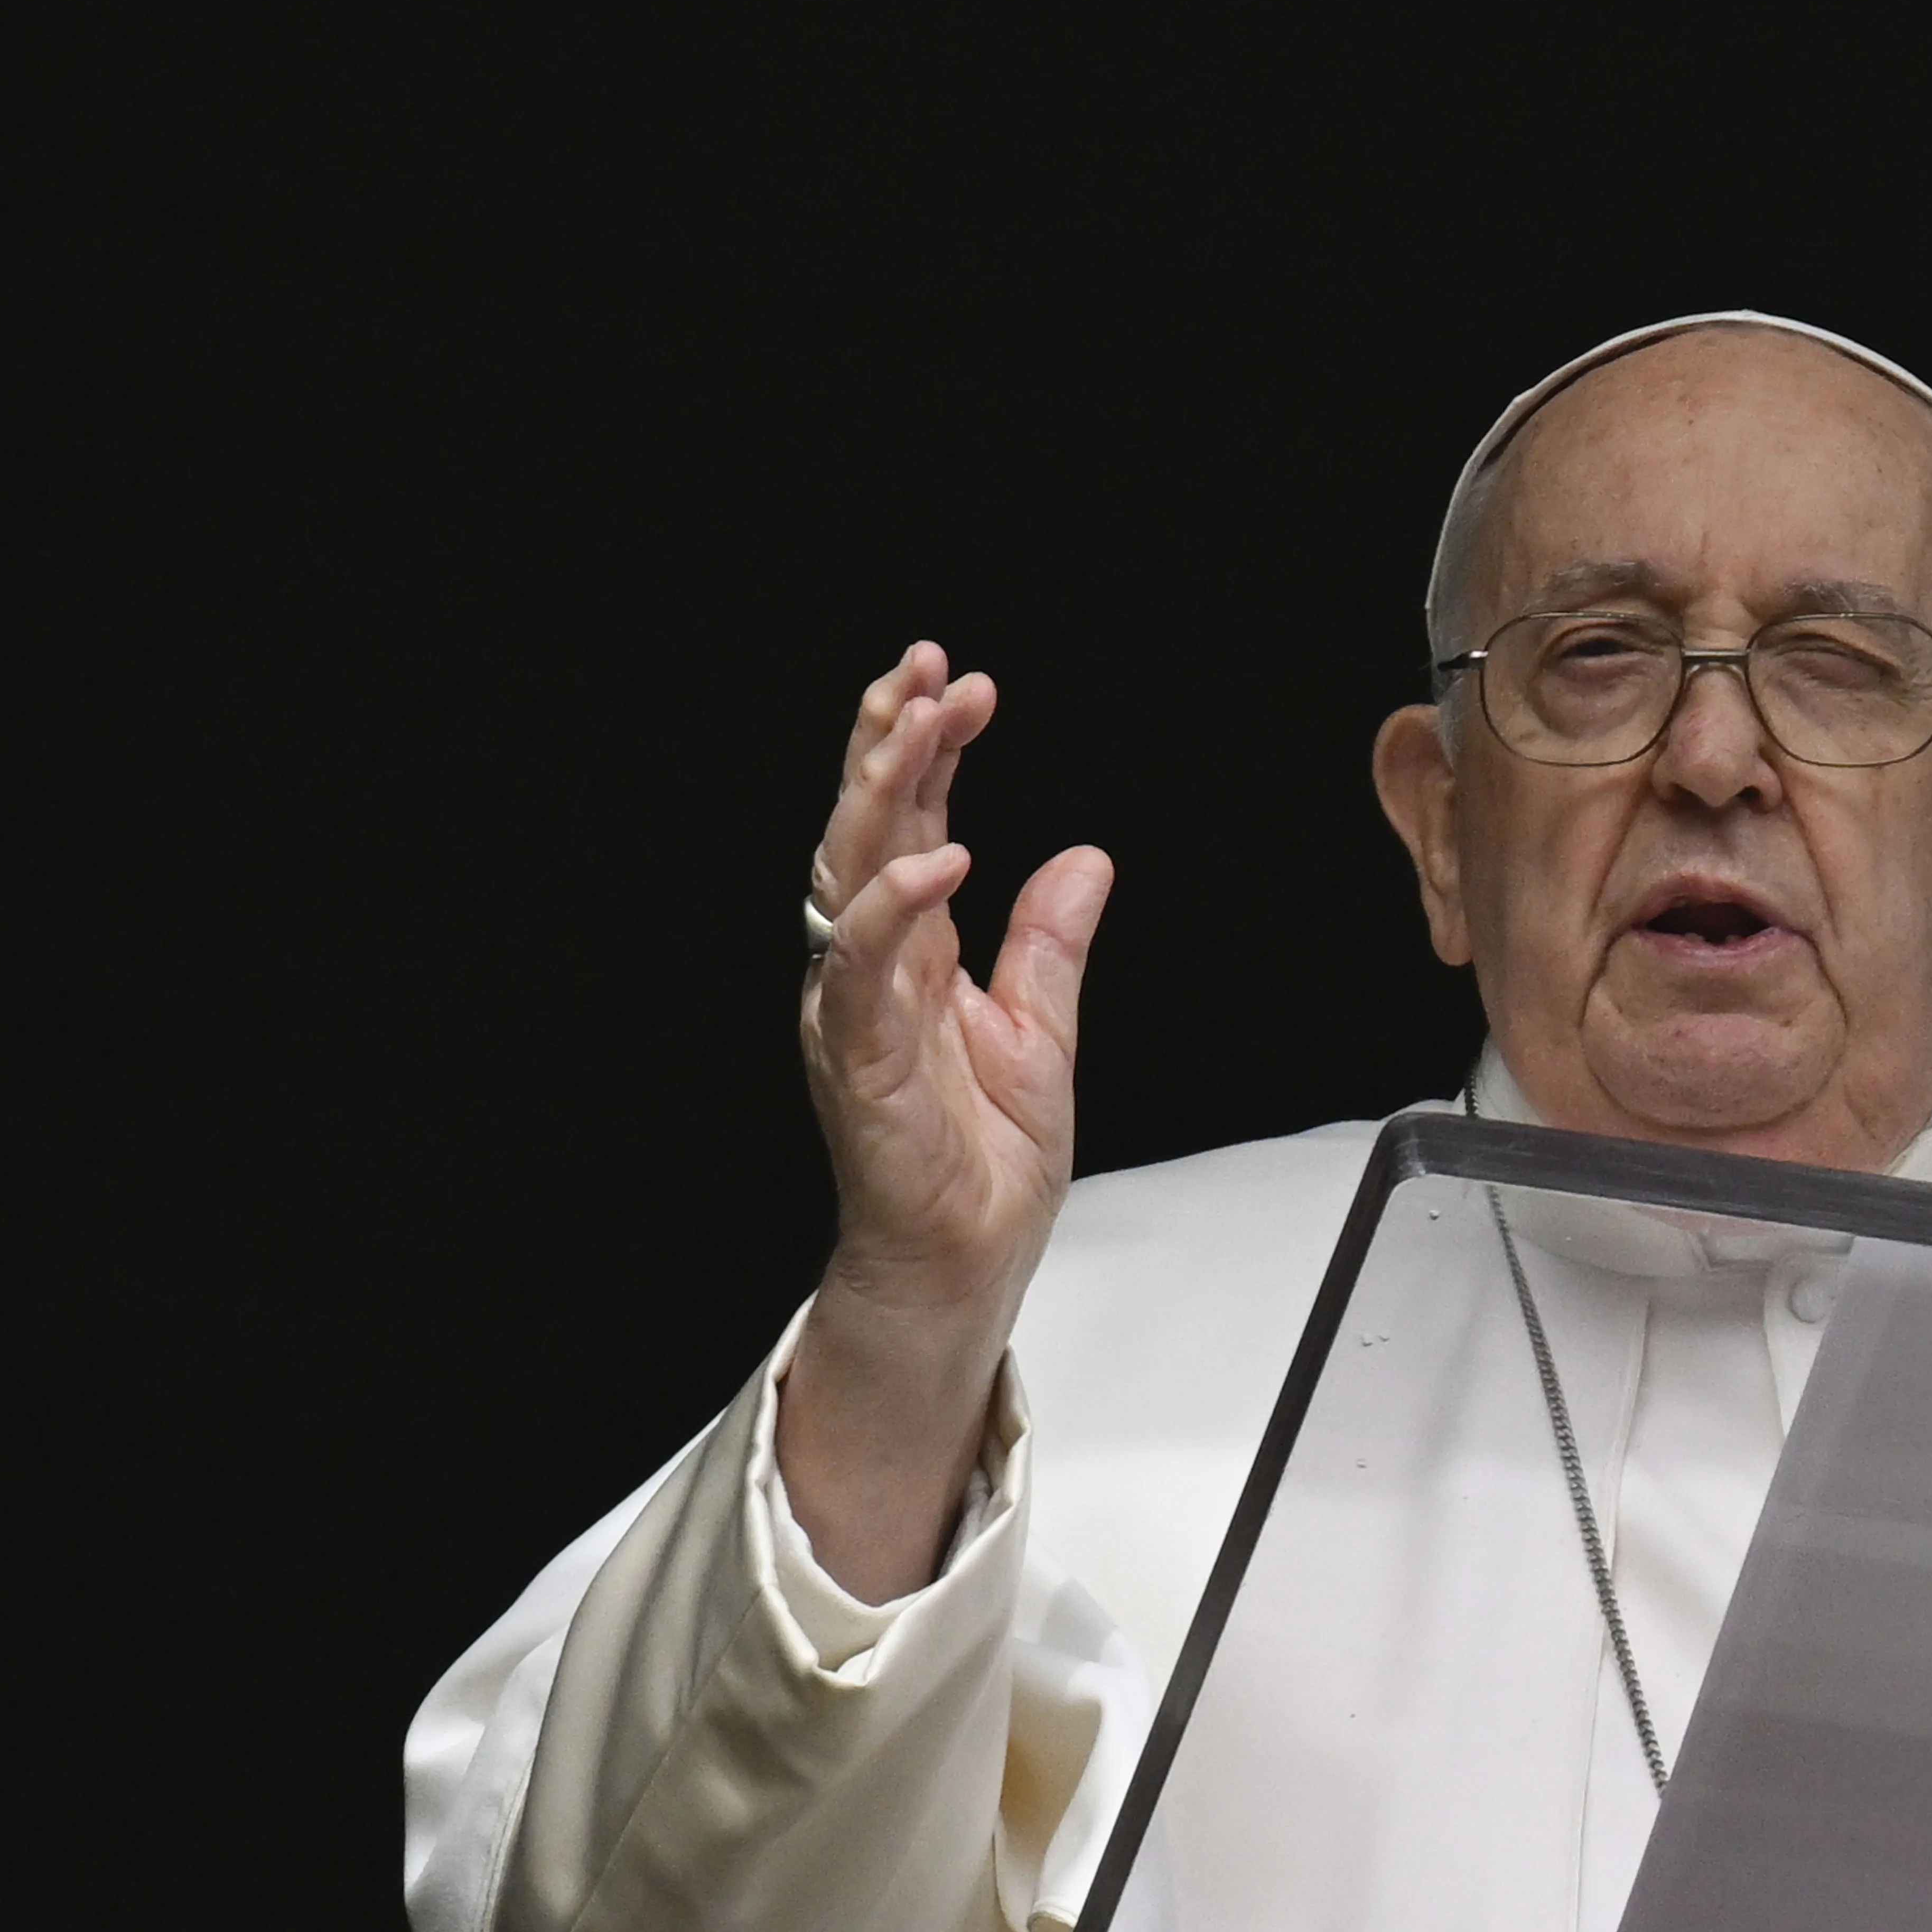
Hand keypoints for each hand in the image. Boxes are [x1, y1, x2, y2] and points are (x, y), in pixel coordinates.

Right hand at [779, 643, 1112, 1599]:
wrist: (968, 1263)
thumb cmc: (985, 1164)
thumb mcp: (1043, 1029)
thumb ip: (1050, 942)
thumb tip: (1082, 859)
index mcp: (913, 953)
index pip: (911, 825)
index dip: (929, 750)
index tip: (964, 684)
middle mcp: (872, 969)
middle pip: (865, 828)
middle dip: (892, 739)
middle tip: (928, 669)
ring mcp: (857, 1010)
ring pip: (849, 875)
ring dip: (885, 792)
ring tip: (925, 723)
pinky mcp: (860, 1061)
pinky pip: (864, 970)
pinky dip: (895, 909)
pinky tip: (940, 861)